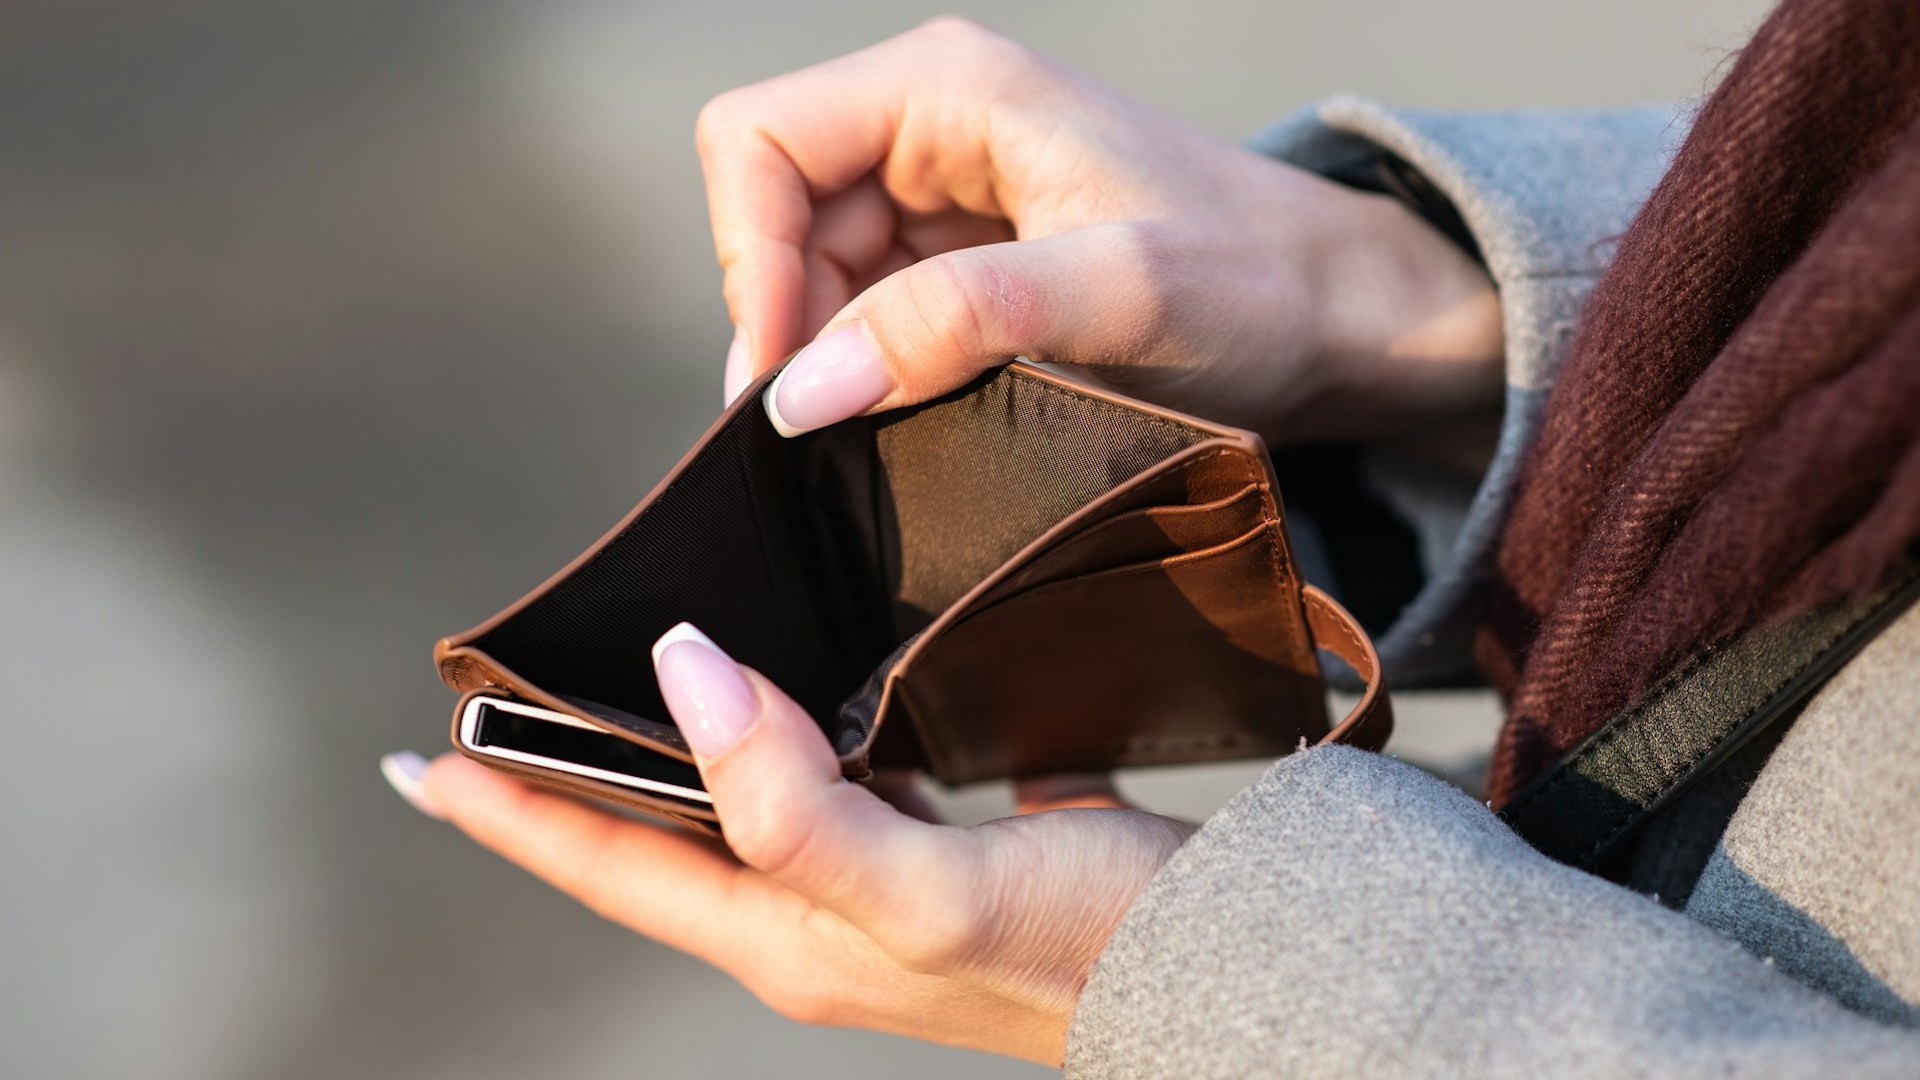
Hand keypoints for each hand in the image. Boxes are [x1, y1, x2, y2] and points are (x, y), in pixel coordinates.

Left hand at [392, 624, 1193, 1064]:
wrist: (1229, 974)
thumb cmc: (1083, 947)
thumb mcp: (924, 890)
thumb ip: (790, 802)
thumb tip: (682, 674)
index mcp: (783, 936)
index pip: (606, 868)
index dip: (506, 812)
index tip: (416, 753)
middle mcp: (813, 919)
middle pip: (654, 842)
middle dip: (566, 779)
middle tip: (499, 703)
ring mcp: (876, 890)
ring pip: (734, 809)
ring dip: (666, 755)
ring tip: (616, 689)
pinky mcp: (941, 853)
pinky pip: (826, 784)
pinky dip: (780, 734)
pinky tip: (795, 686)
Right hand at [699, 18, 1501, 443]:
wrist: (1346, 323)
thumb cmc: (1260, 283)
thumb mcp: (1116, 296)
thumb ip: (955, 324)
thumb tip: (803, 389)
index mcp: (948, 86)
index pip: (756, 142)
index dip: (750, 260)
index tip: (790, 377)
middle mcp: (930, 126)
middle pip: (773, 216)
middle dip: (786, 325)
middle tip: (831, 432)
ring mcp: (945, 197)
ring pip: (812, 278)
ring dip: (830, 360)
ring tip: (889, 431)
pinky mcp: (967, 265)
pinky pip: (868, 315)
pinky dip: (871, 374)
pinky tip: (915, 422)